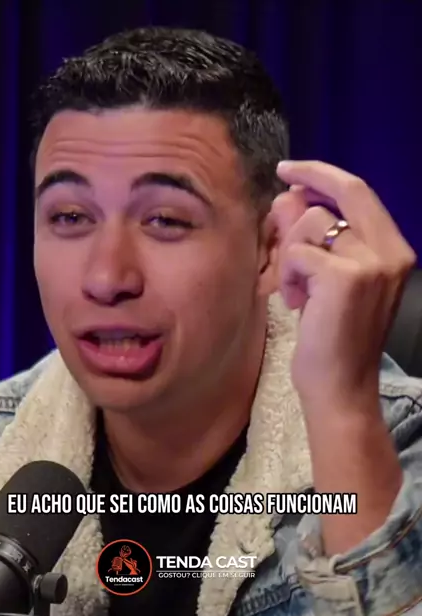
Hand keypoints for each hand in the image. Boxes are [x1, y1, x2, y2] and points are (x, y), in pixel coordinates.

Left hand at [271, 160, 415, 415]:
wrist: (341, 389)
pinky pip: (297, 252)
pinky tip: (296, 303)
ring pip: (311, 223)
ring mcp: (371, 262)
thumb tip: (290, 195)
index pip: (359, 192)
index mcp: (393, 250)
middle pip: (341, 193)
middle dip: (303, 187)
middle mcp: (391, 251)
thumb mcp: (326, 282)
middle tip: (277, 198)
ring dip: (291, 254)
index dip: (323, 174)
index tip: (291, 171)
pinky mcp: (345, 277)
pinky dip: (287, 275)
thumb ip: (316, 238)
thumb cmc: (333, 340)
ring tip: (297, 291)